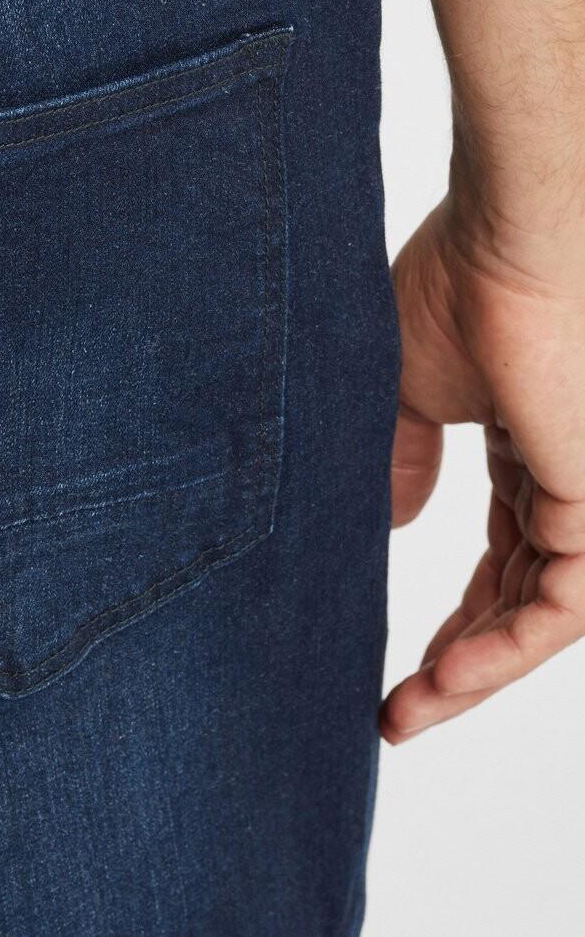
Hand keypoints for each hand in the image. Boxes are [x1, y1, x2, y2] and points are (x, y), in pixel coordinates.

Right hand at [381, 195, 584, 742]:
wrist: (502, 247)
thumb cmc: (454, 289)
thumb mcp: (406, 391)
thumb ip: (403, 461)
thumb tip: (394, 522)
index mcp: (523, 448)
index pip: (496, 559)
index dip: (450, 617)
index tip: (391, 665)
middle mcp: (559, 478)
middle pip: (516, 599)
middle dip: (458, 661)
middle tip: (397, 709)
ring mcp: (582, 496)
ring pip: (540, 617)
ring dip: (475, 673)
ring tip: (410, 709)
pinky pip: (558, 607)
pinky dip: (503, 650)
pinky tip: (446, 679)